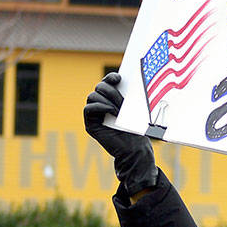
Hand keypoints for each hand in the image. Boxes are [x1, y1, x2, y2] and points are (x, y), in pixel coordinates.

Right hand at [83, 72, 157, 194]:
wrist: (135, 149)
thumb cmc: (138, 129)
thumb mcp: (135, 109)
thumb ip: (130, 96)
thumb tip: (133, 80)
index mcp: (112, 99)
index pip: (107, 82)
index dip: (111, 77)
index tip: (119, 78)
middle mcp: (102, 104)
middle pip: (99, 87)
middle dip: (111, 91)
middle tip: (123, 101)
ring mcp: (95, 114)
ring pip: (92, 96)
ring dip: (107, 100)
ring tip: (120, 110)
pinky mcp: (91, 124)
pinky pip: (88, 109)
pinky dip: (99, 107)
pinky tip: (112, 111)